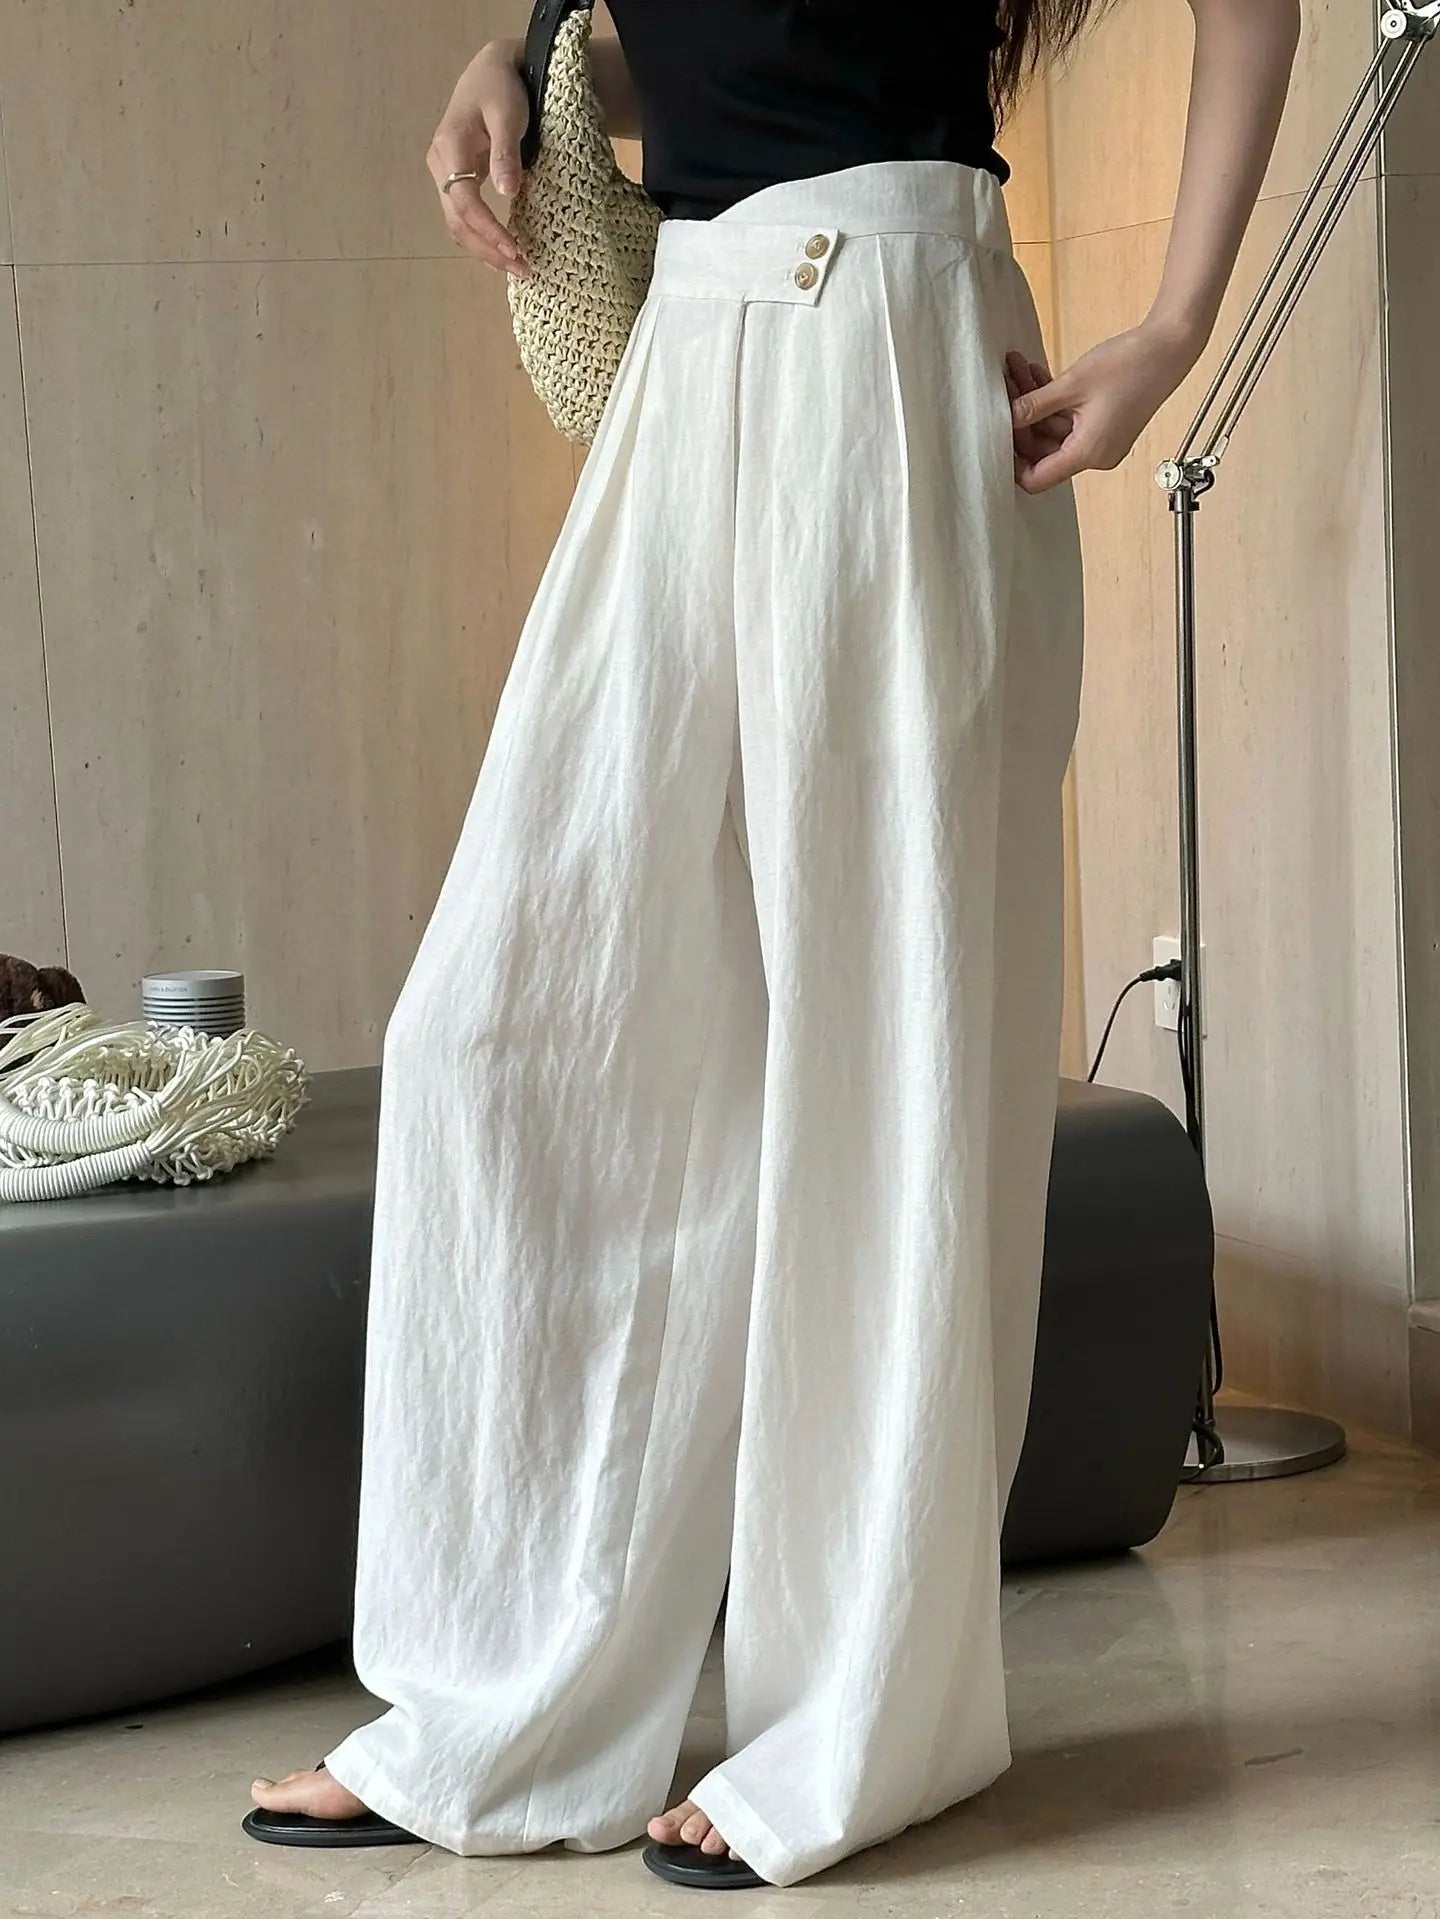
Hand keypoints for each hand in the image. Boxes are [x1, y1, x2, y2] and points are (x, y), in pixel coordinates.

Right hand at [426, 39, 532, 278]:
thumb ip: (506, 153)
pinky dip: (481, 238)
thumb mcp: (508, 116)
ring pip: (457, 223)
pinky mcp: (456, 180)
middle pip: (457, 220)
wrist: (491, 71)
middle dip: (488, 249)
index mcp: (449, 148)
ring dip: (484, 250)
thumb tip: (508, 191)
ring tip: (516, 268)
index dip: (487, 230)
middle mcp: (440, 165)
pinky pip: (464, 217)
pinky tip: (503, 252)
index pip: (463, 201)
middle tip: (522, 269)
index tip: (514, 250)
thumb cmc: (501, 89)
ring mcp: (445, 174)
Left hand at [1004, 320, 1203, 493]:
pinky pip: (1068, 422)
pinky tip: (1037, 375)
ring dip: (1034, 405)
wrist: (1170, 347)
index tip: (995, 435)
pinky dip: (1053, 402)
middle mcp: (1095, 455)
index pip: (1036, 478)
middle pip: (1042, 453)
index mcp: (1087, 453)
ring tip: (1017, 370)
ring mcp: (1101, 441)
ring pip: (1053, 432)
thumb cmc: (1129, 364)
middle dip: (1020, 421)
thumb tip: (1005, 418)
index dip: (1012, 461)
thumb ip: (1034, 405)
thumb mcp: (1071, 384)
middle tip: (1005, 387)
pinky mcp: (1104, 426)